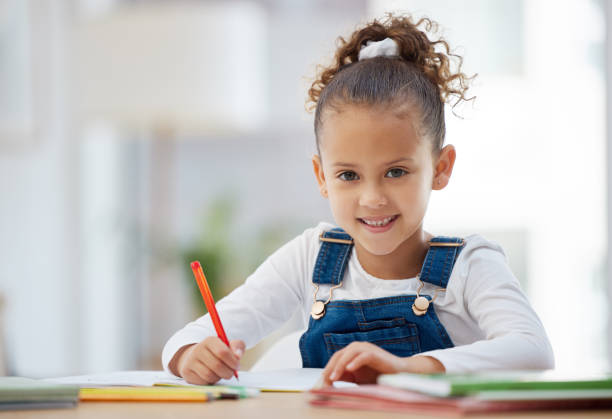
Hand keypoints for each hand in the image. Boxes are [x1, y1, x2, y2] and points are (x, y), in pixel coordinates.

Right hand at [171, 337, 244, 383]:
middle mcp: (198, 349)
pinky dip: (210, 381)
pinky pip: (203, 382)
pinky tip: (211, 376)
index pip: (223, 352)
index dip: (233, 361)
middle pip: (217, 366)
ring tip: (221, 373)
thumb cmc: (217, 352)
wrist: (196, 356)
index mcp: (210, 340)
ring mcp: (190, 361)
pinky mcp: (186, 372)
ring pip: (209, 375)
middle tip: (231, 373)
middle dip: (228, 372)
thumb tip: (238, 356)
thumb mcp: (229, 345)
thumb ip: (237, 347)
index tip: (237, 366)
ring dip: (219, 377)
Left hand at [320, 341, 444, 386]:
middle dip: (331, 367)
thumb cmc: (378, 376)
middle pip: (340, 354)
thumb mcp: (357, 378)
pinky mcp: (376, 353)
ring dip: (340, 364)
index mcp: (352, 352)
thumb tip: (329, 380)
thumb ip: (345, 376)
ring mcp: (367, 349)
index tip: (321, 381)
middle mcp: (358, 347)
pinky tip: (350, 369)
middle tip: (325, 380)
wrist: (399, 375)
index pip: (336, 358)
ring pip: (349, 353)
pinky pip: (364, 355)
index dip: (328, 368)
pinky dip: (356, 361)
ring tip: (334, 377)